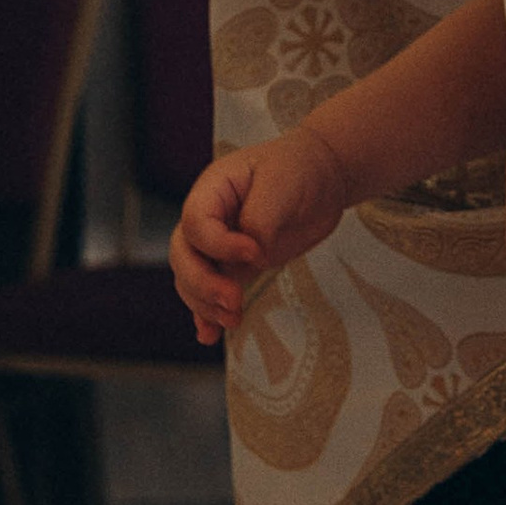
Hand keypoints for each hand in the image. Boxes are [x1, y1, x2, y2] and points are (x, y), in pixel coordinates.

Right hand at [170, 130, 343, 342]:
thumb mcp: (282, 184)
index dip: (219, 245)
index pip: (196, 224)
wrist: (321, 176)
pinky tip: (209, 336)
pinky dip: (208, 314)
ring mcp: (219, 245)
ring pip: (192, 279)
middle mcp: (208, 219)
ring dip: (206, 304)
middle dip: (203, 284)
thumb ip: (262, 220)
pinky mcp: (235, 266)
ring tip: (233, 320)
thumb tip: (253, 257)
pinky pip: (211, 292)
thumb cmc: (298, 169)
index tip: (256, 253)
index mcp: (212, 190)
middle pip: (183, 256)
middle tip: (234, 301)